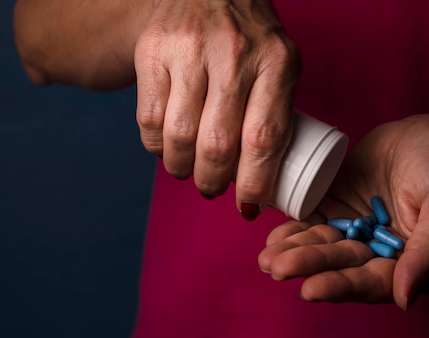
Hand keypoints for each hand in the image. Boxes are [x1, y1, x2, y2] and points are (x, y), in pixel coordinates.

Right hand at [134, 0, 300, 219]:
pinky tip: (168, 145)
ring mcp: (189, 49)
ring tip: (189, 171)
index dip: (253, 183)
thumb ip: (274, 117)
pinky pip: (148, 119)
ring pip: (179, 136)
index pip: (264, 139)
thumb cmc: (253, 40)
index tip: (247, 206)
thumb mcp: (280, 67)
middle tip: (212, 188)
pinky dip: (156, 146)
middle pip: (218, 144)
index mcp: (277, 62)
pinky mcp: (152, 50)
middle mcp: (234, 53)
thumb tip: (258, 186)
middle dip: (212, 182)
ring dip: (182, 168)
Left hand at [258, 114, 428, 309]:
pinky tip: (273, 238)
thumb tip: (405, 299)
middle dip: (309, 267)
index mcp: (409, 264)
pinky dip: (293, 232)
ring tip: (267, 258)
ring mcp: (354, 231)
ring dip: (295, 254)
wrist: (428, 133)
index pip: (372, 282)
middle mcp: (377, 253)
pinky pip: (312, 223)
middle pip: (340, 266)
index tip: (310, 289)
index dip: (341, 286)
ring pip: (322, 247)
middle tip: (277, 268)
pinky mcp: (335, 209)